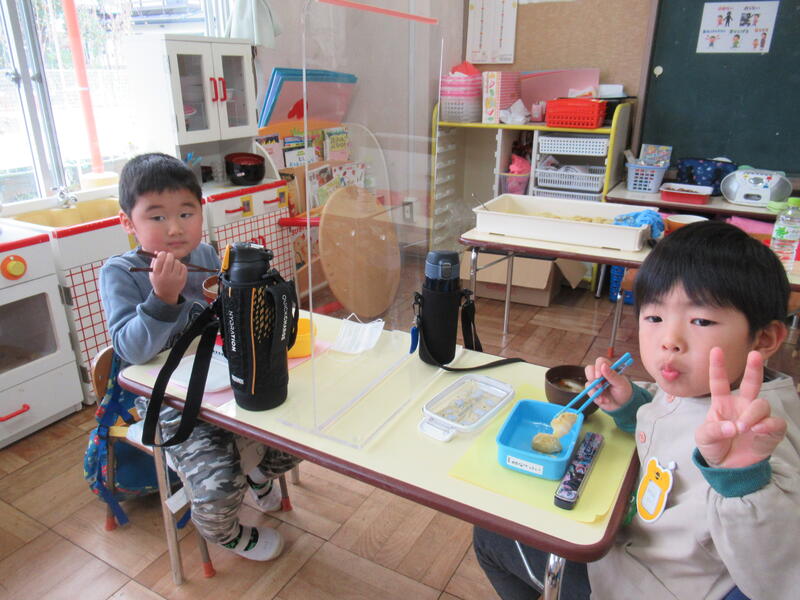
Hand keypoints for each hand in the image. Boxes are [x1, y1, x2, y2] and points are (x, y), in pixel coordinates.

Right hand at [149, 251, 186, 304]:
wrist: (167, 294)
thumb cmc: (159, 280)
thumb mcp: (153, 273)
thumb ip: (154, 262)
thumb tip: (157, 251)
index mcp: (156, 274)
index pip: (159, 260)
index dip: (161, 254)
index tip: (162, 253)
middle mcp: (165, 277)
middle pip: (169, 260)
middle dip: (170, 255)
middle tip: (169, 255)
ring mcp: (175, 279)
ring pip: (177, 263)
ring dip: (176, 261)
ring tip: (173, 264)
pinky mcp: (182, 280)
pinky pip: (184, 267)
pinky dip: (181, 265)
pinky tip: (178, 268)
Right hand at [585, 357, 631, 411]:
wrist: (622, 405)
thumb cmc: (624, 391)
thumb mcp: (621, 384)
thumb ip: (612, 375)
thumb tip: (603, 366)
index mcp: (609, 368)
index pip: (600, 361)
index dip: (597, 367)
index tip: (599, 376)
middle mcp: (601, 374)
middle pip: (589, 369)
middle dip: (592, 378)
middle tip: (599, 386)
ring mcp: (595, 383)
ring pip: (588, 382)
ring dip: (596, 391)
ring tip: (606, 398)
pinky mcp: (593, 391)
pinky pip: (590, 393)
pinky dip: (597, 398)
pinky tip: (604, 400)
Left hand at [695, 347, 786, 468]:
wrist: (727, 468)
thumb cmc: (714, 447)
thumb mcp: (704, 438)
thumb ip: (714, 430)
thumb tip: (733, 427)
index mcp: (722, 403)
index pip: (719, 382)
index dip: (718, 366)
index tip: (715, 350)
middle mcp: (742, 405)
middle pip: (751, 383)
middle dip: (754, 368)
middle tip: (755, 355)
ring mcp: (757, 417)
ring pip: (761, 404)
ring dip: (752, 414)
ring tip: (743, 428)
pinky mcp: (770, 431)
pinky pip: (775, 422)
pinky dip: (766, 425)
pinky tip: (757, 430)